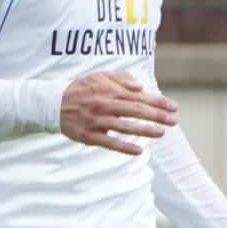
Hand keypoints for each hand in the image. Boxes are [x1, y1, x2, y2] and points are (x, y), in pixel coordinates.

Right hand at [60, 71, 177, 154]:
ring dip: (144, 130)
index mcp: (109, 90)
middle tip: (174, 120)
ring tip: (161, 133)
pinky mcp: (89, 135)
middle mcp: (105, 105)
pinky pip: (109, 142)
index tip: (174, 107)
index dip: (158, 101)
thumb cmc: (82, 90)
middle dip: (156, 115)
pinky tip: (139, 151)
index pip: (139, 96)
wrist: (53, 103)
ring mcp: (97, 121)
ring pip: (124, 126)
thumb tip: (141, 86)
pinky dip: (124, 147)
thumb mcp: (100, 77)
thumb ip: (121, 78)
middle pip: (135, 110)